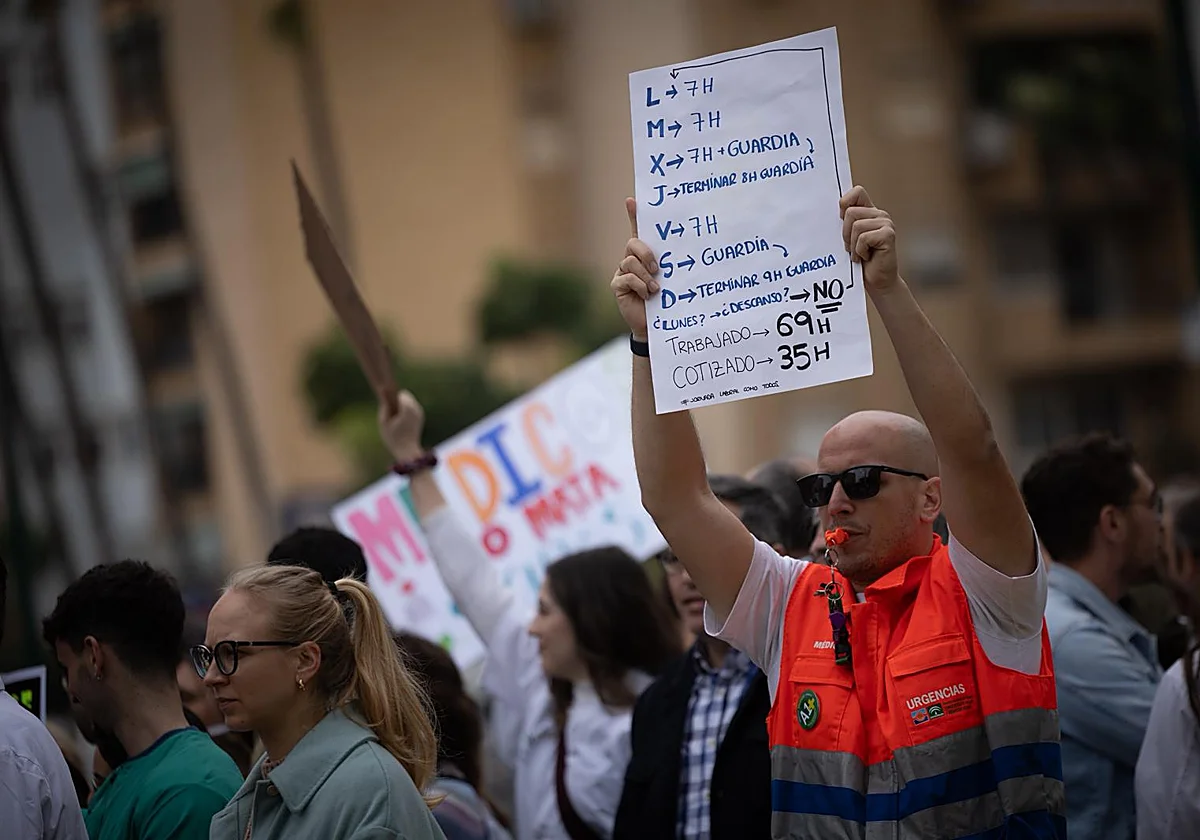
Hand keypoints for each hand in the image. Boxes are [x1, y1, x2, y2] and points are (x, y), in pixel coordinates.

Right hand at [378, 390, 425, 462]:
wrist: (407, 450)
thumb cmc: (393, 437)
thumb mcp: (384, 421)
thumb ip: (385, 404)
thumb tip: (383, 388)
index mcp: (408, 410)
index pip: (400, 394)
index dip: (392, 394)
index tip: (387, 396)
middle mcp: (416, 409)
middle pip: (405, 395)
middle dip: (397, 400)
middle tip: (391, 412)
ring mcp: (420, 412)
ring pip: (409, 399)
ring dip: (402, 404)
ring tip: (396, 417)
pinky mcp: (420, 415)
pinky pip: (411, 405)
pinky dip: (406, 408)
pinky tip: (400, 418)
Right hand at [610, 199, 660, 340]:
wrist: (657, 325)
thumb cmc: (668, 300)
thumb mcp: (672, 279)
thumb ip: (672, 265)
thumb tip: (690, 250)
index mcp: (646, 255)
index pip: (638, 231)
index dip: (634, 215)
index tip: (632, 201)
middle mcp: (632, 260)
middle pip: (633, 244)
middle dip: (645, 252)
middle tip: (657, 268)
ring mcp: (623, 272)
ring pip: (629, 261)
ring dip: (645, 275)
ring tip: (656, 288)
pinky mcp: (618, 285)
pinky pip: (626, 278)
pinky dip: (640, 285)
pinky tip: (648, 295)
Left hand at [840, 186, 900, 293]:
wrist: (876, 281)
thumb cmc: (860, 261)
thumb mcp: (848, 238)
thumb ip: (843, 222)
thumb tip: (825, 210)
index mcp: (869, 212)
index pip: (857, 192)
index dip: (845, 203)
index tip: (840, 221)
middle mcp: (879, 215)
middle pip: (850, 212)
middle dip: (845, 233)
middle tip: (851, 247)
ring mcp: (886, 223)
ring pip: (855, 225)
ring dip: (852, 245)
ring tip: (860, 253)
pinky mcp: (888, 234)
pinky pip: (863, 238)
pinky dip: (860, 251)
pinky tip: (866, 257)